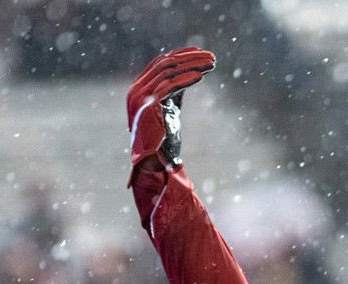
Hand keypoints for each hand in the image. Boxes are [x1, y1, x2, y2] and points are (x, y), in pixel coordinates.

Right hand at [127, 47, 215, 182]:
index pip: (160, 62)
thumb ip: (173, 93)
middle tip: (212, 57)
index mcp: (138, 89)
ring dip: (192, 65)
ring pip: (169, 70)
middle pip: (165, 63)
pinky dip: (186, 78)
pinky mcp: (148, 105)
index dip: (182, 55)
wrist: (153, 165)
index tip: (202, 53)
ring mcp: (140, 96)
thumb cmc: (163, 142)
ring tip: (211, 64)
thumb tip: (190, 74)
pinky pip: (170, 85)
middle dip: (190, 57)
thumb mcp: (169, 111)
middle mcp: (136, 90)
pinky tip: (201, 76)